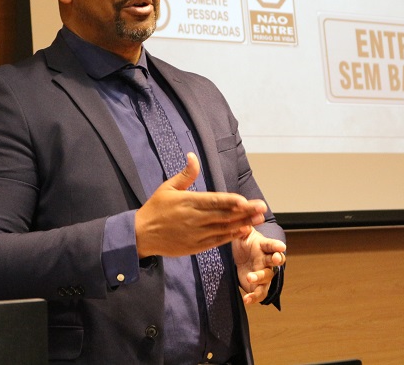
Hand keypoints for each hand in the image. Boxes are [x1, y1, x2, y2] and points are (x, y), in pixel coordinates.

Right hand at [135, 153, 267, 257]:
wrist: (141, 235)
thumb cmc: (155, 208)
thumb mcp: (167, 187)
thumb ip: (185, 174)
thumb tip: (193, 156)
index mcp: (187, 202)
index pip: (213, 201)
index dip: (231, 201)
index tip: (246, 200)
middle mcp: (193, 218)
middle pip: (223, 215)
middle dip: (245, 212)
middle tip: (262, 207)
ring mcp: (195, 234)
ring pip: (223, 229)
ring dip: (242, 223)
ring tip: (258, 219)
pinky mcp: (195, 246)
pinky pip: (217, 241)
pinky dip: (231, 236)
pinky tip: (243, 231)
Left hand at [232, 227, 285, 304]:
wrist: (242, 256)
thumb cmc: (245, 242)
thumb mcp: (242, 234)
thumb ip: (243, 229)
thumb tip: (243, 224)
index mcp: (264, 246)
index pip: (272, 245)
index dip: (277, 246)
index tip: (281, 246)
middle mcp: (267, 260)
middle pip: (273, 261)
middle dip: (276, 260)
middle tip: (274, 259)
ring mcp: (264, 273)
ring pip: (267, 277)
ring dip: (260, 278)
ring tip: (249, 278)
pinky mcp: (258, 285)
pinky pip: (260, 293)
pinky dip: (254, 298)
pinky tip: (246, 300)